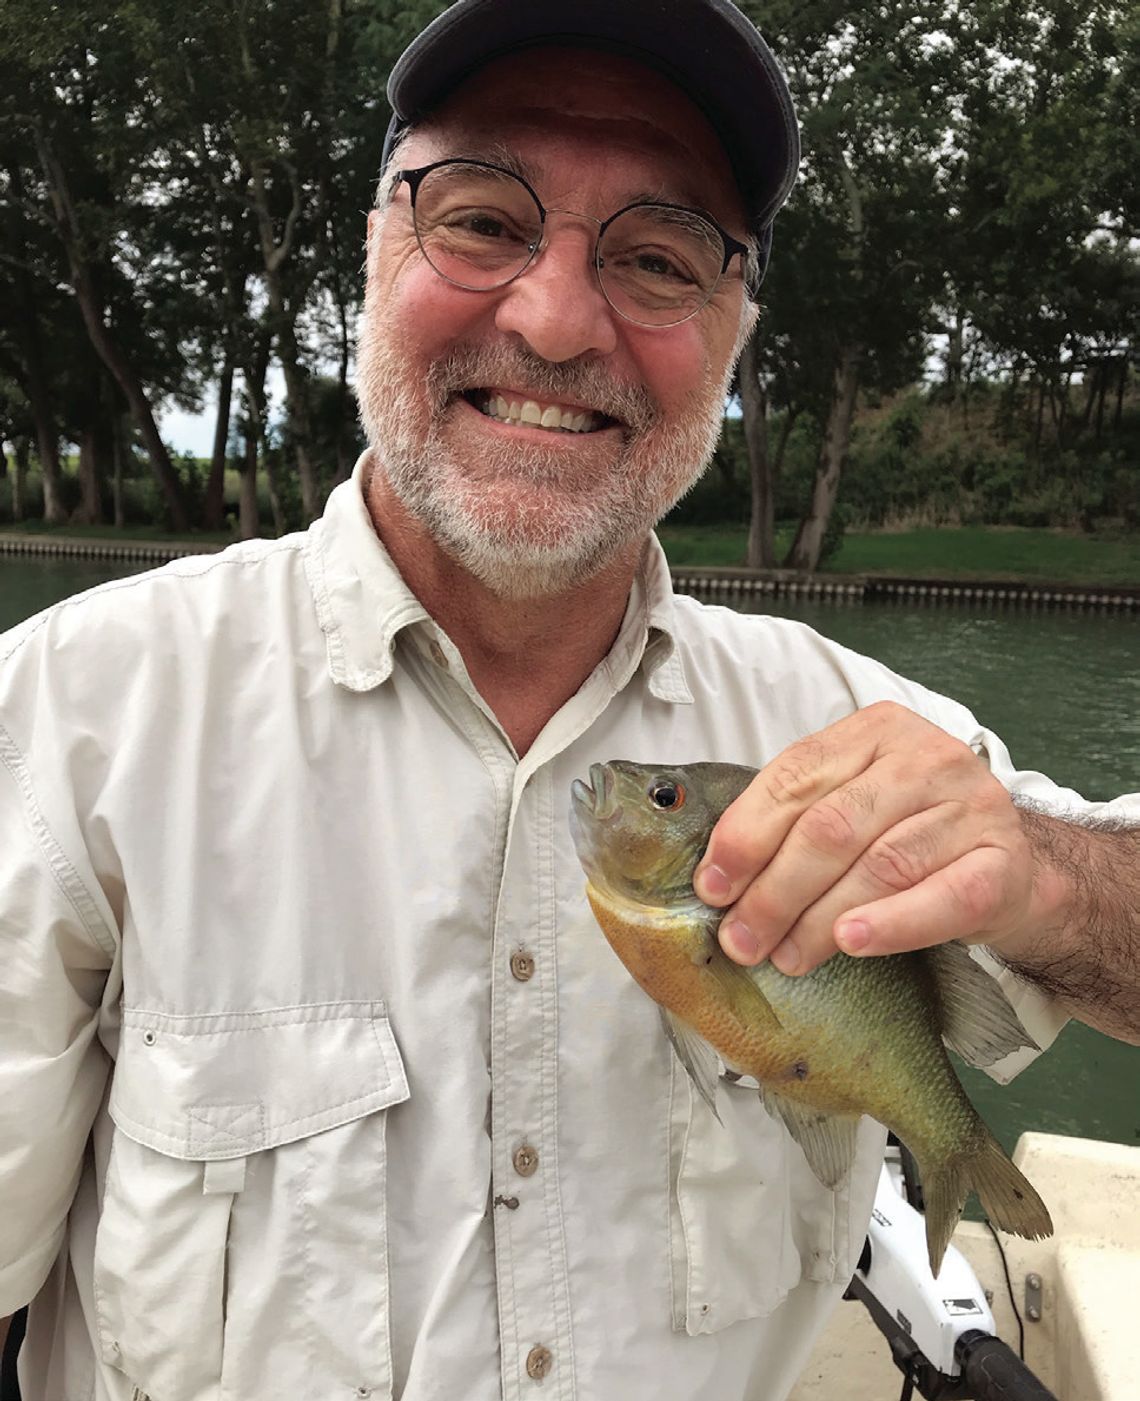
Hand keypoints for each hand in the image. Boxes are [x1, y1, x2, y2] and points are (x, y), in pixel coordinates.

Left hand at [694, 701, 1037, 973]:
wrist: (1009, 862)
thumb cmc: (908, 831)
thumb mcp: (850, 803)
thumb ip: (793, 821)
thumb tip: (720, 879)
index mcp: (875, 730)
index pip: (796, 777)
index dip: (746, 836)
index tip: (713, 887)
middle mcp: (926, 756)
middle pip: (831, 826)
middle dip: (774, 890)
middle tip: (742, 940)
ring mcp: (972, 805)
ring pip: (879, 866)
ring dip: (820, 919)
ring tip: (787, 956)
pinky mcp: (1004, 860)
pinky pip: (942, 898)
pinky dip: (892, 925)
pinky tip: (851, 944)